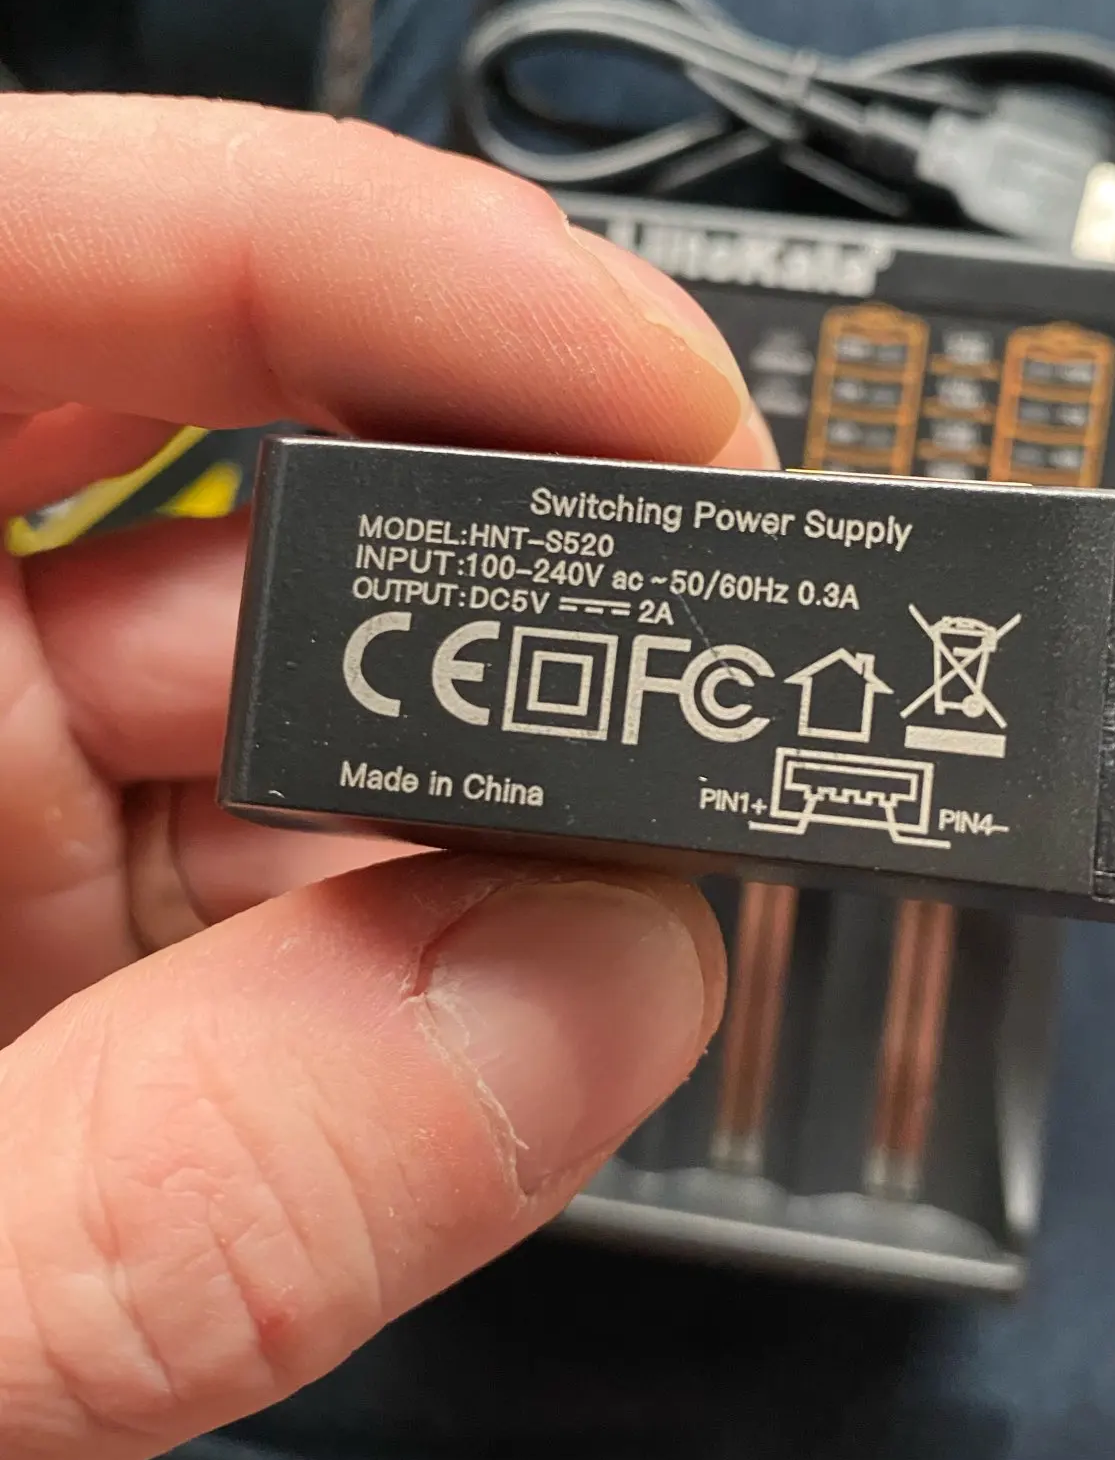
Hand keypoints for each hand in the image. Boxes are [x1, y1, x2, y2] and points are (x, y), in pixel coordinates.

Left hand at [0, 95, 757, 1459]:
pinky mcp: (29, 961)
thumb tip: (589, 1000)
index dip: (364, 262)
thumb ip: (173, 1198)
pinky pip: (282, 893)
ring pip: (280, 708)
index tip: (638, 389)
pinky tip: (510, 1002)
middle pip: (213, 468)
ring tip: (636, 888)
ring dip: (484, 790)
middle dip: (488, 556)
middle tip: (701, 661)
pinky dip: (422, 944)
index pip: (51, 267)